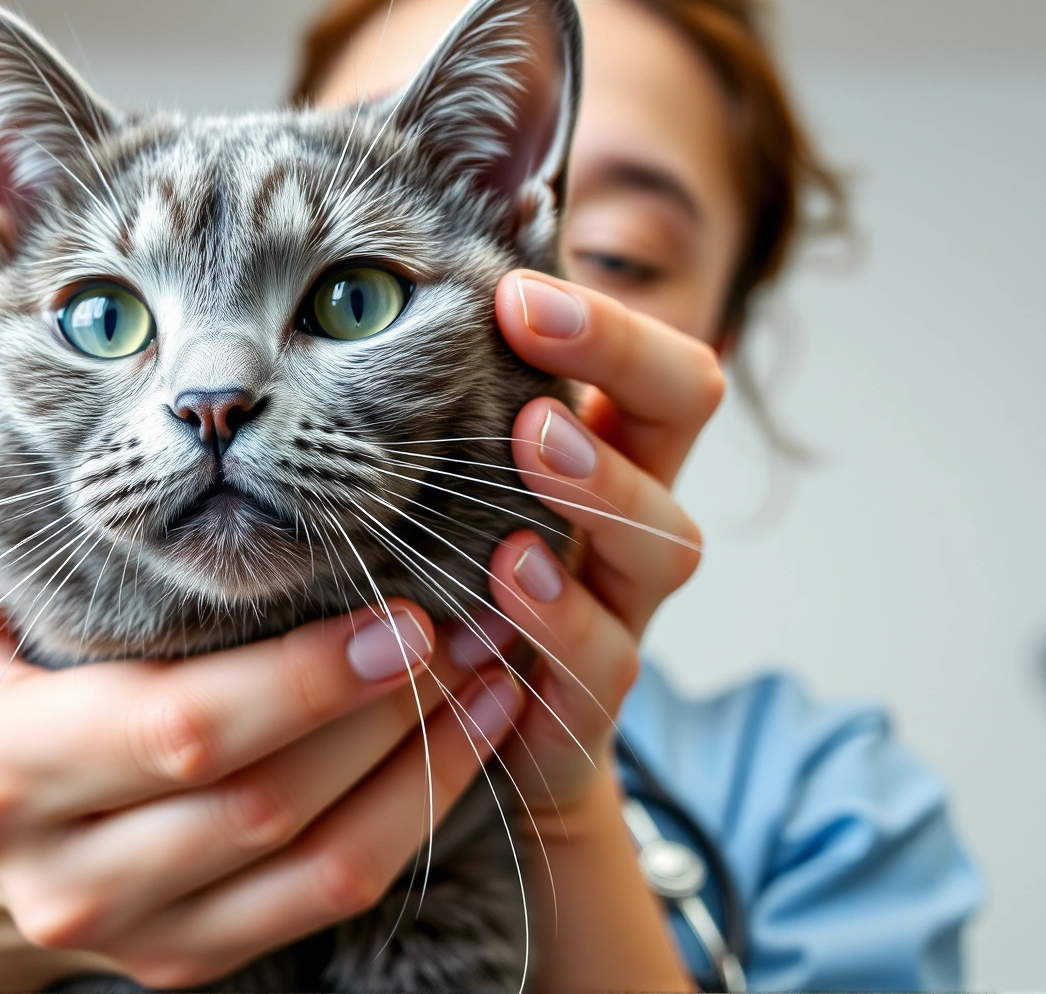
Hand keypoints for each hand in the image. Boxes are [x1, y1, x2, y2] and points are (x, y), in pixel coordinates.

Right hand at [0, 350, 528, 991]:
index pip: (177, 728)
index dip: (302, 681)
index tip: (398, 610)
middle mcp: (62, 876)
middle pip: (260, 803)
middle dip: (384, 714)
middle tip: (470, 625)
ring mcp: (131, 932)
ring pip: (313, 864)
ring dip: (422, 769)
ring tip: (493, 672)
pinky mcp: (186, 959)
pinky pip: (326, 900)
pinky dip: (411, 822)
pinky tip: (470, 743)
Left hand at [475, 269, 723, 816]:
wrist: (474, 752)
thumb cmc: (451, 584)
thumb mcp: (440, 489)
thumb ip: (430, 410)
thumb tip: (362, 294)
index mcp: (603, 445)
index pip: (648, 353)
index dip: (607, 320)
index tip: (514, 294)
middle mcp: (628, 515)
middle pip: (683, 408)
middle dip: (621, 361)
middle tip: (535, 340)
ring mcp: (620, 608)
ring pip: (665, 542)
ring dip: (603, 490)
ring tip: (535, 451)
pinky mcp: (585, 706)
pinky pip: (604, 664)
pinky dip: (562, 622)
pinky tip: (507, 586)